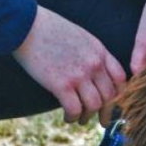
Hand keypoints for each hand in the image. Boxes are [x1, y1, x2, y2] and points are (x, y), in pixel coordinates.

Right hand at [13, 6, 126, 125]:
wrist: (25, 24)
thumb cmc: (49, 29)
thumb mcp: (80, 37)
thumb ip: (92, 54)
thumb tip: (95, 75)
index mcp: (100, 51)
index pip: (120, 78)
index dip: (120, 95)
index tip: (114, 104)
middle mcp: (94, 64)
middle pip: (110, 95)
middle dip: (106, 111)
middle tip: (102, 120)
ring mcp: (79, 75)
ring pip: (94, 105)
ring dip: (88, 116)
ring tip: (81, 119)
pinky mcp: (62, 84)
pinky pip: (75, 109)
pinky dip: (73, 117)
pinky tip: (68, 117)